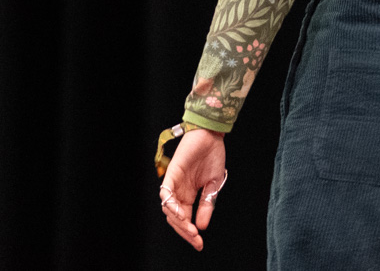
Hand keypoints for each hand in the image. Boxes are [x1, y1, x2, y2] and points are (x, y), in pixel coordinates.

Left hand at [159, 127, 226, 251]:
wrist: (211, 135)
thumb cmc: (212, 156)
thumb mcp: (213, 185)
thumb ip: (206, 204)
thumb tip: (202, 226)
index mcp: (188, 195)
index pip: (184, 219)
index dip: (190, 233)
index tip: (199, 244)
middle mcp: (179, 191)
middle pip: (175, 218)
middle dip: (185, 231)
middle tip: (196, 240)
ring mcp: (174, 183)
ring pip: (168, 209)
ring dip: (179, 222)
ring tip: (191, 230)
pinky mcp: (172, 173)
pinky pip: (166, 193)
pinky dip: (171, 205)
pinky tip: (180, 214)